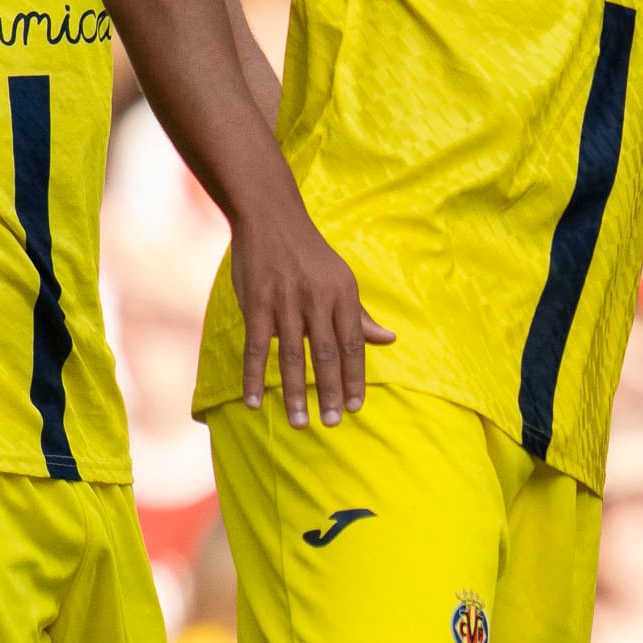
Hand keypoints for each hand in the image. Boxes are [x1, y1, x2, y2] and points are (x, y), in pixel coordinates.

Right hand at [229, 203, 394, 427]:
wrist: (270, 218)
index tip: (355, 407)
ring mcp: (284, 303)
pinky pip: (255, 348)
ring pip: (292, 356)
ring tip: (300, 422)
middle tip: (331, 423)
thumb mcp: (341, 279)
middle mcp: (316, 300)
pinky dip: (253, 377)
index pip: (352, 345)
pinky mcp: (256, 304)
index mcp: (342, 295)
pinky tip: (254, 401)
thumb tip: (388, 340)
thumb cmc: (308, 253)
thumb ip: (359, 314)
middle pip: (326, 355)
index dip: (354, 378)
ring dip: (296, 392)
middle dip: (330, 392)